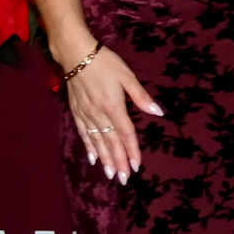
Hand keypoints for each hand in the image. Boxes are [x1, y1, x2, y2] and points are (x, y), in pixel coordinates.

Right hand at [65, 41, 161, 182]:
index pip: (125, 134)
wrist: (76, 55)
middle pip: (111, 143)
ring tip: (110, 174)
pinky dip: (89, 147)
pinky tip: (93, 158)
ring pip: (97, 141)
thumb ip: (141, 97)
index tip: (136, 166)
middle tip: (123, 179)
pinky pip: (84, 133)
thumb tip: (158, 112)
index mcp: (113, 107)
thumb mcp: (128, 77)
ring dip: (105, 159)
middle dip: (118, 162)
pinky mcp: (77, 112)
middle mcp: (99, 114)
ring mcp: (86, 114)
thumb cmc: (105, 63)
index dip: (132, 151)